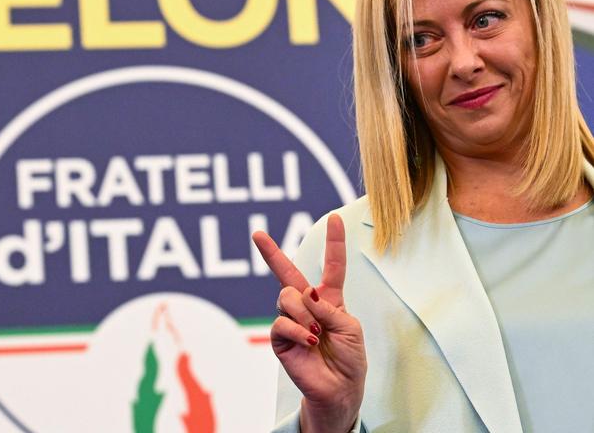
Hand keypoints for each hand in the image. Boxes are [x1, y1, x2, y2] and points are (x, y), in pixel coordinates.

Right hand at [252, 214, 366, 432]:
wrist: (339, 389)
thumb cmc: (350, 357)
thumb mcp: (350, 327)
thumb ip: (328, 308)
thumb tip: (304, 295)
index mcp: (329, 299)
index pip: (332, 266)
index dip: (335, 242)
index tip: (336, 217)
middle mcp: (307, 305)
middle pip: (287, 272)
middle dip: (271, 252)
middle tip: (257, 234)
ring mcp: (291, 320)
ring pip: (287, 297)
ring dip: (305, 315)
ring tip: (317, 334)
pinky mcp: (280, 338)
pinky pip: (282, 321)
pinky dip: (298, 331)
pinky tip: (309, 342)